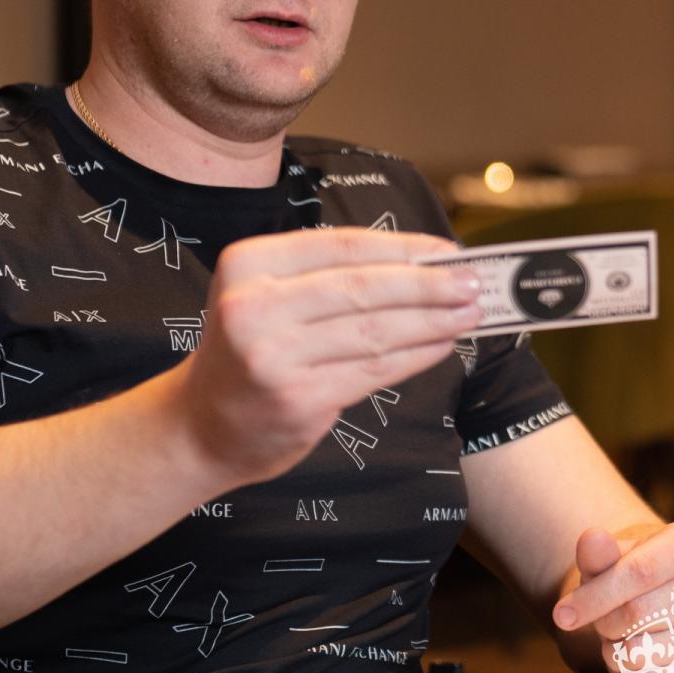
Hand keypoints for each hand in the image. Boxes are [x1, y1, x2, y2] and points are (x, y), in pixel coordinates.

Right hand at [175, 227, 480, 482]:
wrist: (200, 426)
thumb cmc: (248, 351)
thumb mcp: (264, 293)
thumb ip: (327, 275)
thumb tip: (420, 262)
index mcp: (248, 264)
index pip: (342, 246)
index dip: (404, 248)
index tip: (448, 252)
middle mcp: (254, 307)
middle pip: (363, 288)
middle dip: (428, 285)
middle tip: (473, 283)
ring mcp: (274, 357)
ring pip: (375, 331)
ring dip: (432, 321)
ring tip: (469, 313)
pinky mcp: (298, 400)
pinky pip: (373, 371)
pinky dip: (415, 355)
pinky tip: (441, 344)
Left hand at [552, 523, 673, 672]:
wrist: (659, 599)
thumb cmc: (630, 576)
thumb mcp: (611, 558)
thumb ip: (597, 553)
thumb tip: (592, 539)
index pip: (640, 572)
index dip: (596, 597)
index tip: (562, 615)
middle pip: (640, 615)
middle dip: (606, 624)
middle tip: (603, 621)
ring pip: (647, 657)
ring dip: (617, 654)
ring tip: (624, 636)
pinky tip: (638, 659)